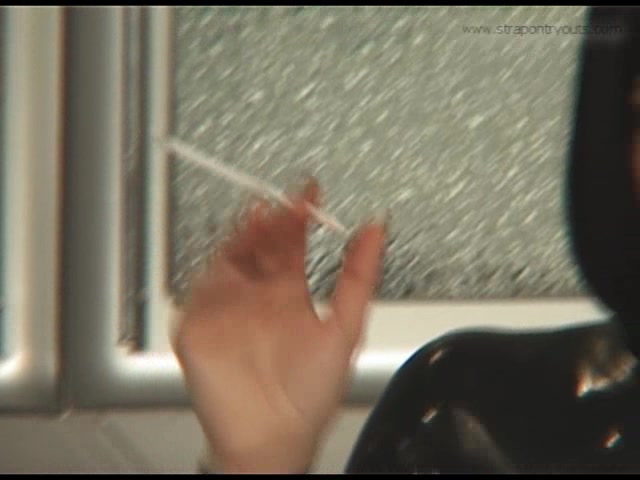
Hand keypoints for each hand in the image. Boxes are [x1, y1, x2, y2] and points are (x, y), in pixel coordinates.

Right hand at [172, 178, 386, 472]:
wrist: (274, 439)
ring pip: (230, 259)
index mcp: (290, 294)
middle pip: (259, 245)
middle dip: (270, 220)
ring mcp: (229, 309)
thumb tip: (375, 231)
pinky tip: (225, 258)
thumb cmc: (309, 394)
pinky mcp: (201, 327)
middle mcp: (259, 297)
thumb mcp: (344, 329)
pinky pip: (200, 291)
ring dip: (242, 236)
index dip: (300, 216)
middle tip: (282, 201)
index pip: (292, 244)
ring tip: (257, 215)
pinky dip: (210, 271)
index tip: (309, 191)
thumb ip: (359, 277)